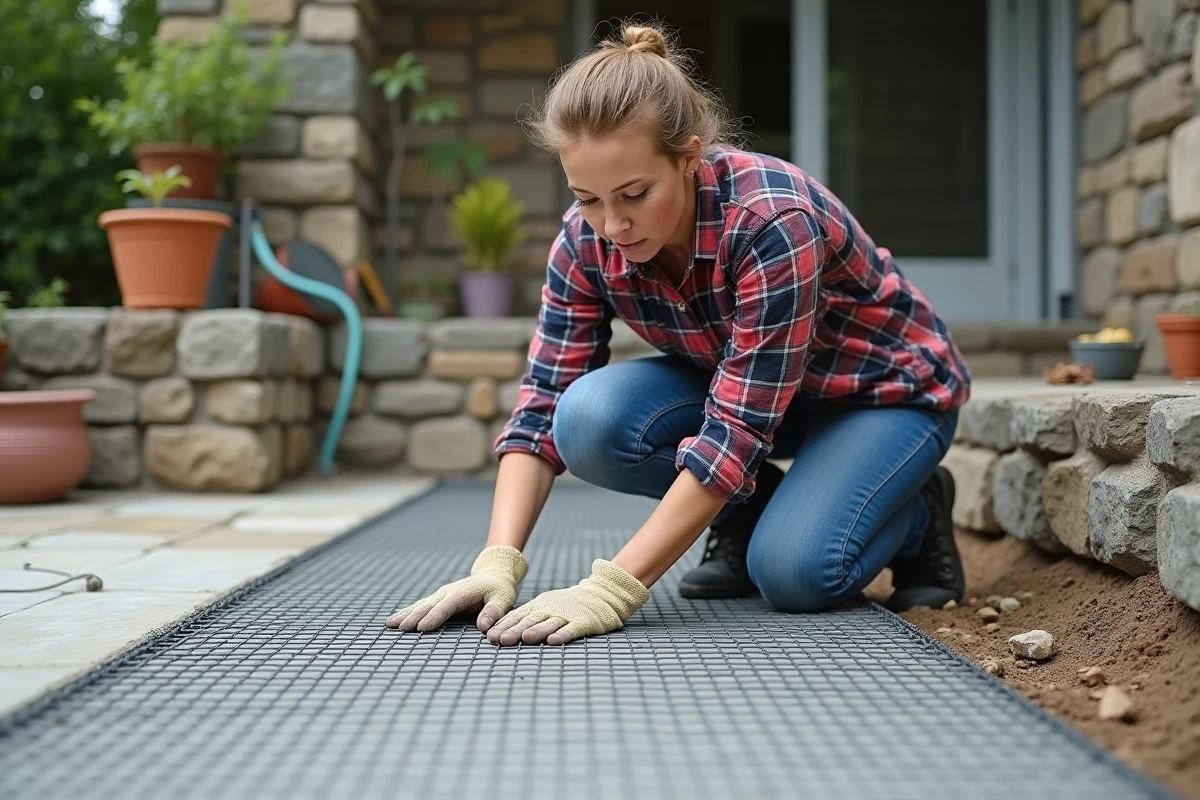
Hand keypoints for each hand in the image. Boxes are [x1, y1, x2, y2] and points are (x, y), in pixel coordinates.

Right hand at [386, 545, 527, 632]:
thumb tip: (483, 626)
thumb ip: (494, 612)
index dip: (434, 616)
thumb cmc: (499, 590)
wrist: (494, 575)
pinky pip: (421, 606)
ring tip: (390, 624)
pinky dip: (408, 612)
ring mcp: (442, 594)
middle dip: (414, 616)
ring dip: (406, 614)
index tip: (421, 627)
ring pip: (421, 605)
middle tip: (401, 628)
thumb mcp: (503, 599)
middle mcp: (449, 592)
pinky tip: (395, 620)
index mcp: (463, 592)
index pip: (447, 606)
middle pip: (429, 605)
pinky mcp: (439, 598)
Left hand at [487, 559, 649, 645]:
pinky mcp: (584, 622)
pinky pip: (572, 629)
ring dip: (537, 631)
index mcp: (538, 606)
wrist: (599, 595)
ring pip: (550, 624)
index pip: (518, 616)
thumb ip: (523, 619)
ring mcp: (567, 615)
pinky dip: (563, 634)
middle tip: (501, 640)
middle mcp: (550, 609)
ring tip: (525, 639)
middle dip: (516, 630)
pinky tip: (554, 641)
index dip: (505, 626)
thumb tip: (496, 633)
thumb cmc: (565, 605)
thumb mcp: (543, 607)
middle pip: (531, 620)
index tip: (491, 637)